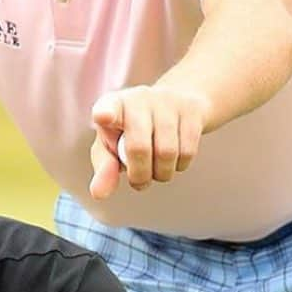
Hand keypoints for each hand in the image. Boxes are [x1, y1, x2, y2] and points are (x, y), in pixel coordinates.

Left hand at [89, 85, 206, 199]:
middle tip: (139, 182)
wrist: (177, 103)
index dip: (105, 113)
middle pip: (139, 147)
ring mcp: (167, 101)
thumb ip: (104, 168)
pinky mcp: (192, 109)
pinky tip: (174, 160)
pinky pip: (187, 151)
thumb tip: (99, 193)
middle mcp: (139, 98)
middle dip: (139, 175)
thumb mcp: (112, 146)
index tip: (103, 117)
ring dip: (161, 174)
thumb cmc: (133, 130)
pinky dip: (180, 166)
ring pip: (167, 152)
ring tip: (157, 170)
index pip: (108, 107)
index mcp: (114, 105)